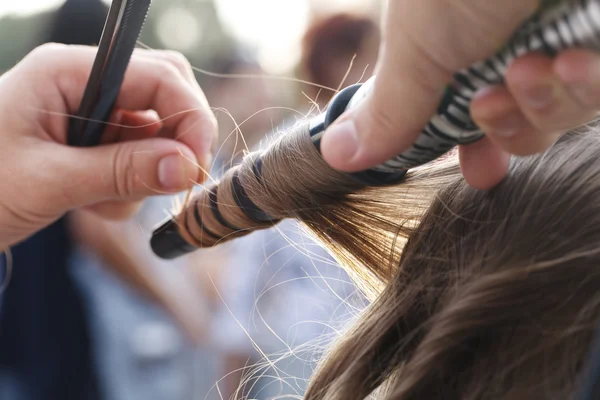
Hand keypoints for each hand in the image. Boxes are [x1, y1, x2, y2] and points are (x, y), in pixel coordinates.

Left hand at [0, 44, 216, 247]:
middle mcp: (84, 85)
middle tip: (179, 181)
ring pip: (155, 134)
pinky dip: (130, 189)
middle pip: (164, 95)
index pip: (157, 75)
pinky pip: (137, 159)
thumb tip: (188, 167)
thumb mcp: (47, 181)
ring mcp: (90, 115)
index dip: (189, 115)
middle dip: (177, 139)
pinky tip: (93, 206)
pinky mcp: (92, 145)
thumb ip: (121, 170)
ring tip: (102, 204)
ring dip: (145, 174)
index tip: (198, 164)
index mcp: (66, 72)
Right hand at [320, 1, 599, 188]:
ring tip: (529, 66)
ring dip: (540, 102)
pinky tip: (575, 60)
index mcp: (459, 48)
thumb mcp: (416, 45)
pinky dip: (584, 85)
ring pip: (560, 114)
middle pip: (520, 125)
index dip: (478, 148)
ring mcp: (560, 40)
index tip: (481, 171)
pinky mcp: (598, 43)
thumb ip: (386, 109)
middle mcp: (511, 45)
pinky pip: (597, 91)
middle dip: (505, 127)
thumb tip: (334, 154)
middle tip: (490, 102)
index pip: (469, 116)